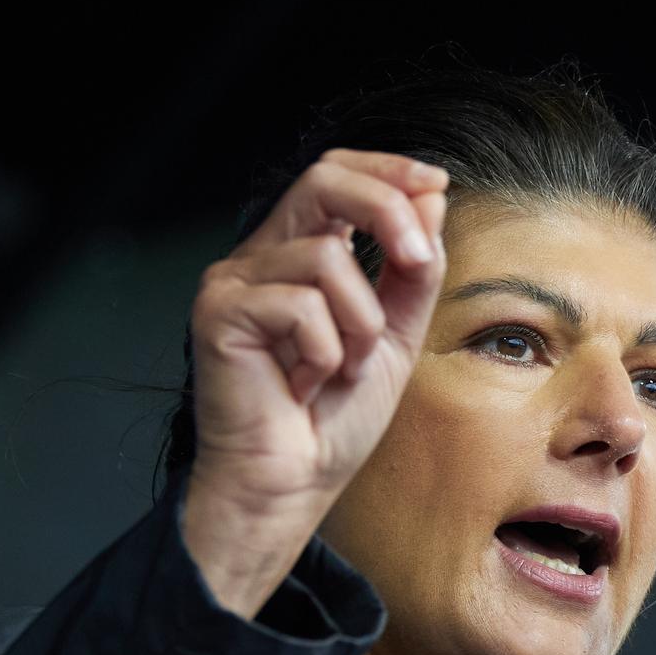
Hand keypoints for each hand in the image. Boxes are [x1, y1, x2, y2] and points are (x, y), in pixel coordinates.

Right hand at [181, 150, 448, 615]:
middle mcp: (261, 257)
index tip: (436, 183)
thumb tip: (431, 197)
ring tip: (342, 370)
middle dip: (384, 207)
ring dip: (359, 324)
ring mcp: (234, 281)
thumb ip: (412, 271)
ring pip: (325, 258)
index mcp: (299, 254)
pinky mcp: (219, 312)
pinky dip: (325, 351)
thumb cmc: (333, 420)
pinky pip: (300, 305)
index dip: (389, 170)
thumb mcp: (396, 335)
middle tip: (418, 258)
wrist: (293, 484)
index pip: (337, 175)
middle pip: (322, 179)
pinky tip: (305, 384)